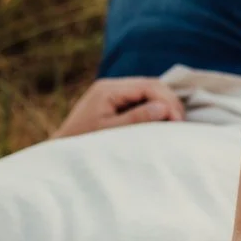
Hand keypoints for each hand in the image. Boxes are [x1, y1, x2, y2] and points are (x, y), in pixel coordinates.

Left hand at [52, 77, 184, 138]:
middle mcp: (110, 86)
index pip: (148, 86)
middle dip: (169, 101)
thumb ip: (136, 119)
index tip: (178, 122)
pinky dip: (154, 108)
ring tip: (175, 124)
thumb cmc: (83, 147)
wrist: (60, 156)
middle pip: (150, 84)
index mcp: (108, 90)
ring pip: (148, 90)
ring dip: (164, 104)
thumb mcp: (110, 134)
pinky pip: (141, 99)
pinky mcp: (113, 102)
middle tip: (181, 123)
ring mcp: (111, 92)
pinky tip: (163, 121)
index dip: (167, 101)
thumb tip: (164, 108)